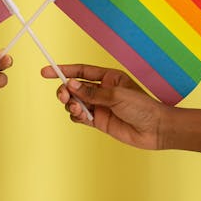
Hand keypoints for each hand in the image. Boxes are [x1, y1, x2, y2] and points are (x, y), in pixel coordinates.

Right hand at [41, 63, 166, 149]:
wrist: (155, 129)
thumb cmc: (142, 107)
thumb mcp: (116, 95)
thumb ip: (92, 92)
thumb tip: (71, 85)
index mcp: (108, 77)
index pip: (81, 71)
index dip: (63, 70)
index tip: (46, 71)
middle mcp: (101, 91)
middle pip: (74, 87)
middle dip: (65, 90)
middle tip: (64, 96)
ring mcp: (99, 106)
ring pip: (75, 102)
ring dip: (71, 104)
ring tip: (78, 109)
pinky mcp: (98, 121)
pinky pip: (80, 117)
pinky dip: (77, 116)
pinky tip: (83, 117)